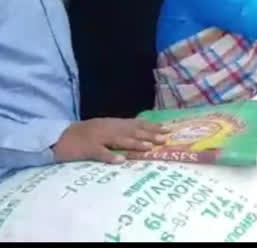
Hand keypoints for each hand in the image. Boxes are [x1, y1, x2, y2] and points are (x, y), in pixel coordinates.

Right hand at [53, 118, 169, 163]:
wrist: (59, 138)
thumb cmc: (85, 135)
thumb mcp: (105, 129)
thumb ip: (121, 131)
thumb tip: (142, 134)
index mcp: (113, 124)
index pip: (136, 124)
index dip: (152, 127)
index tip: (168, 130)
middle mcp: (108, 128)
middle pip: (131, 131)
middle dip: (149, 135)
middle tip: (164, 139)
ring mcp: (97, 138)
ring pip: (118, 140)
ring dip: (134, 144)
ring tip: (148, 148)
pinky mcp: (86, 149)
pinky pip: (99, 153)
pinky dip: (110, 156)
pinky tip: (120, 161)